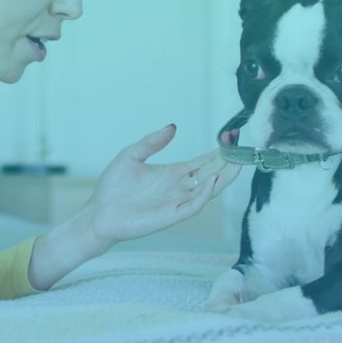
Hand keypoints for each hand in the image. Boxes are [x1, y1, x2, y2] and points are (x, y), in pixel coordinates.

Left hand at [85, 125, 241, 245]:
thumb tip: (173, 127)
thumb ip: (152, 142)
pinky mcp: (171, 215)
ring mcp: (177, 202)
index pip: (202, 162)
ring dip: (224, 177)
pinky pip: (194, 205)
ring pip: (209, 190)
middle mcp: (179, 187)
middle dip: (227, 162)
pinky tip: (212, 180)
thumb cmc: (112, 187)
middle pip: (212, 174)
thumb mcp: (131, 156)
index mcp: (172, 173)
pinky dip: (205, 193)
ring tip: (237, 163)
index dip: (217, 152)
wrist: (99, 213)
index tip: (231, 137)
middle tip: (242, 148)